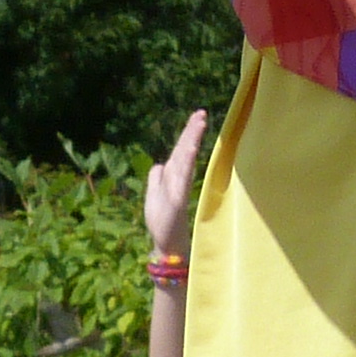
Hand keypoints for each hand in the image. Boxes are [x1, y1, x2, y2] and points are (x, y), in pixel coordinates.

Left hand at [144, 109, 208, 257]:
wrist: (165, 244)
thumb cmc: (161, 221)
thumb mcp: (153, 194)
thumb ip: (156, 178)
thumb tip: (159, 163)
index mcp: (172, 176)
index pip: (180, 149)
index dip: (188, 133)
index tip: (198, 115)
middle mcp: (177, 179)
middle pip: (184, 150)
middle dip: (192, 131)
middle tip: (202, 113)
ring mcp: (178, 188)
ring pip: (185, 159)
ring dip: (191, 140)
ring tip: (199, 123)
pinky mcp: (177, 199)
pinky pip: (182, 176)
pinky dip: (186, 162)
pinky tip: (190, 149)